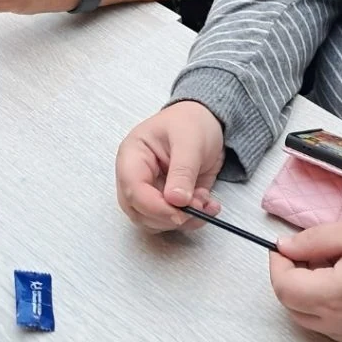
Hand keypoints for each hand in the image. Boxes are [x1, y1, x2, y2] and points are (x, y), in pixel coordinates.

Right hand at [115, 101, 225, 231]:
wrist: (207, 120)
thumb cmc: (192, 121)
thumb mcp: (190, 140)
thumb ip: (183, 170)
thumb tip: (175, 200)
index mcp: (133, 155)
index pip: (133, 189)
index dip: (155, 207)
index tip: (179, 213)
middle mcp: (136, 176)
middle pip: (140, 211)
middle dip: (170, 216)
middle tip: (196, 209)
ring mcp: (151, 190)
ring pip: (156, 221)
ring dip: (183, 220)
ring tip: (205, 203)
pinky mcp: (167, 200)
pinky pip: (174, 219)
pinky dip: (192, 219)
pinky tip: (208, 207)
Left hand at [269, 220, 341, 341]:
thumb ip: (314, 239)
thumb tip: (285, 246)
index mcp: (333, 295)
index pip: (283, 286)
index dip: (277, 263)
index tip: (284, 245)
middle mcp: (336, 322)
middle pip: (290, 304)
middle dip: (289, 275)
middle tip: (304, 250)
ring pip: (305, 316)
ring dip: (304, 290)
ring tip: (327, 262)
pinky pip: (325, 323)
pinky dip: (321, 302)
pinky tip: (340, 279)